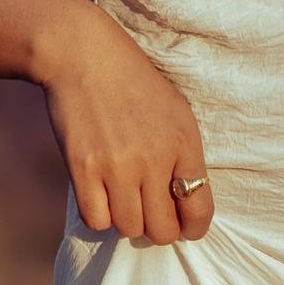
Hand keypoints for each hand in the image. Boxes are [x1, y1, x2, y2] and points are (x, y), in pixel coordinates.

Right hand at [34, 1, 213, 244]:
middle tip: (147, 212)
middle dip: (157, 228)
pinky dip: (98, 215)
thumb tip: (185, 201)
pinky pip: (95, 220)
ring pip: (129, 228)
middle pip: (162, 230)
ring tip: (121, 197)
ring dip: (126, 220)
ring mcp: (118, 166)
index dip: (193, 229)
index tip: (184, 227)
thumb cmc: (132, 82)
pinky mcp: (83, 168)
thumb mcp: (175, 112)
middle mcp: (155, 159)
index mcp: (184, 143)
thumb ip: (184, 156)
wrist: (82, 54)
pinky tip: (99, 195)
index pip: (200, 210)